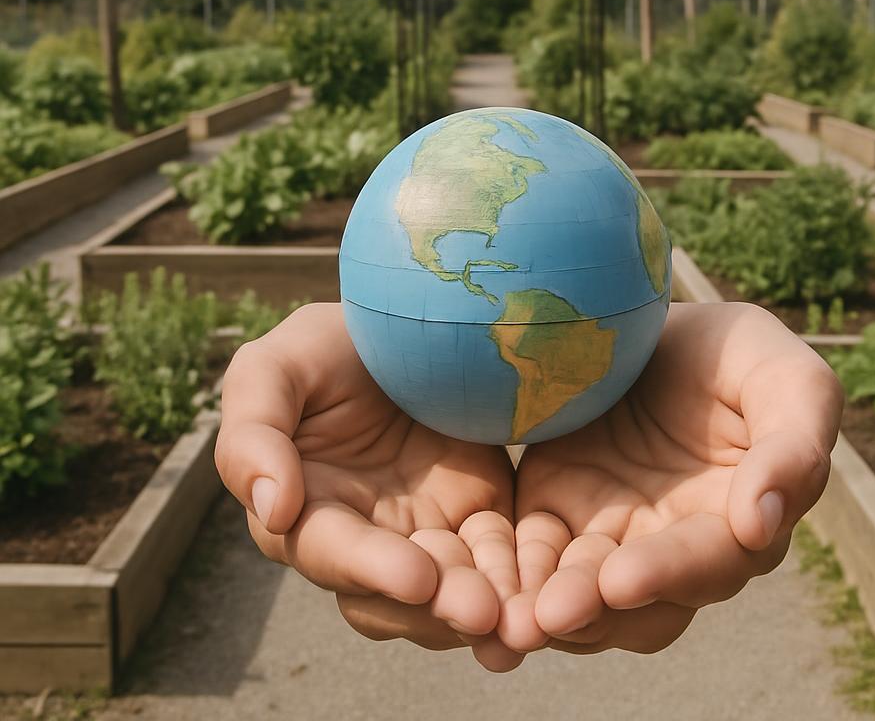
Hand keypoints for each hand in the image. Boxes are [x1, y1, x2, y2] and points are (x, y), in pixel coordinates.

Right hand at [214, 303, 522, 671]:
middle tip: (483, 612)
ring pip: (453, 592)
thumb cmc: (320, 349)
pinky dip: (523, 578)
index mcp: (306, 511)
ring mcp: (425, 532)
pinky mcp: (478, 514)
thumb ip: (254, 436)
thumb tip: (274, 509)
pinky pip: (502, 556)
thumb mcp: (272, 370)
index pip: (332, 553)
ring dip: (487, 609)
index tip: (417, 576)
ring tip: (522, 620)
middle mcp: (365, 539)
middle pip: (397, 595)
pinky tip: (550, 593)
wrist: (398, 323)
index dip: (371, 568)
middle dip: (439, 608)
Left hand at [503, 301, 843, 654]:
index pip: (709, 561)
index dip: (670, 573)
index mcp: (738, 524)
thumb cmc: (735, 354)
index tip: (623, 578)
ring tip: (508, 619)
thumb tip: (762, 524)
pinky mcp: (554, 510)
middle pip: (638, 601)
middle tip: (549, 614)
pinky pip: (529, 552)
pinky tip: (475, 584)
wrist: (652, 320)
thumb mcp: (785, 380)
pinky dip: (507, 573)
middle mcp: (673, 546)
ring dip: (544, 610)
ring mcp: (609, 533)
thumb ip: (793, 446)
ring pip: (579, 595)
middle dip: (594, 610)